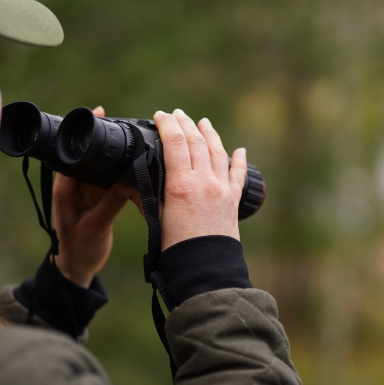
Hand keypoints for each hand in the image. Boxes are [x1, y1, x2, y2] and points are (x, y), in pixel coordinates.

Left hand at [53, 106, 140, 287]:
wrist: (76, 269)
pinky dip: (121, 174)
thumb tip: (128, 182)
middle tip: (124, 125)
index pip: (73, 153)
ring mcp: (86, 191)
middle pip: (89, 155)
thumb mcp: (95, 228)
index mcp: (66, 188)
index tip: (100, 113)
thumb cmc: (77, 251)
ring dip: (114, 157)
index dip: (86, 133)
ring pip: (101, 166)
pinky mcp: (97, 198)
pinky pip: (110, 180)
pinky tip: (135, 169)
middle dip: (104, 140)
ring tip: (133, 145)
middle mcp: (74, 185)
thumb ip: (110, 204)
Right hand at [153, 109, 246, 250]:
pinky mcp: (233, 201)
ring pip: (217, 152)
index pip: (174, 142)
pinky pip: (238, 174)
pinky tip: (240, 150)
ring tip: (203, 123)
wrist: (205, 270)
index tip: (160, 115)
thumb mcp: (157, 218)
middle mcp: (204, 181)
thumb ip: (152, 194)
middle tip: (177, 114)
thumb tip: (144, 178)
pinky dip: (238, 160)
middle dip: (186, 124)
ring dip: (209, 134)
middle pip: (196, 141)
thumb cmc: (176, 249)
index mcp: (181, 184)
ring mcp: (221, 189)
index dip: (166, 124)